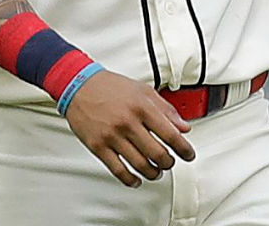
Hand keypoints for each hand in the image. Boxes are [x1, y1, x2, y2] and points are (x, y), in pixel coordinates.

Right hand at [63, 70, 195, 186]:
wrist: (79, 87)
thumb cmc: (112, 87)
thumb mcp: (144, 91)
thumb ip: (166, 110)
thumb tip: (184, 126)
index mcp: (143, 108)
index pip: (170, 134)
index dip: (184, 148)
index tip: (189, 154)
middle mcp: (128, 123)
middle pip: (157, 153)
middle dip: (169, 162)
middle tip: (171, 162)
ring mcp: (112, 136)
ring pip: (139, 164)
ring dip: (153, 173)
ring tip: (157, 172)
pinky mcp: (97, 147)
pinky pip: (117, 169)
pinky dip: (130, 179)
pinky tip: (137, 180)